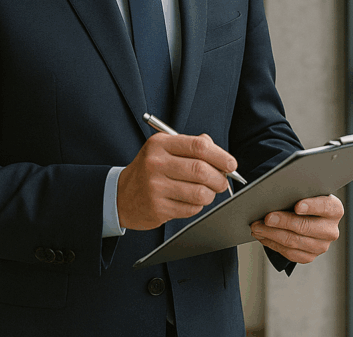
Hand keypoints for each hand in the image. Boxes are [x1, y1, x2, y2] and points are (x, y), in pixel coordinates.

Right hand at [117, 132, 236, 229]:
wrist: (121, 195)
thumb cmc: (149, 170)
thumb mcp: (164, 149)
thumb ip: (192, 146)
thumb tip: (221, 155)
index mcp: (160, 144)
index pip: (198, 146)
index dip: (221, 156)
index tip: (231, 164)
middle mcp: (156, 163)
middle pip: (201, 170)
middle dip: (220, 178)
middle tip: (222, 182)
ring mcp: (155, 187)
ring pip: (200, 193)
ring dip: (211, 195)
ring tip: (207, 192)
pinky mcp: (157, 208)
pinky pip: (191, 209)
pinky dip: (198, 206)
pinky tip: (190, 201)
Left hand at [250, 195, 343, 263]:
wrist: (306, 216)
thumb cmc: (304, 200)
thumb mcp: (304, 192)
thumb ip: (296, 193)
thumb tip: (276, 195)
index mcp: (334, 209)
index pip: (325, 207)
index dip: (312, 206)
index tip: (298, 206)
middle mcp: (330, 229)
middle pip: (305, 227)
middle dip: (283, 222)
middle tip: (267, 218)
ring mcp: (321, 246)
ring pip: (294, 242)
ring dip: (272, 234)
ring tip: (258, 227)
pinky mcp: (310, 256)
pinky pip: (289, 253)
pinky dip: (272, 244)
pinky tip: (263, 236)